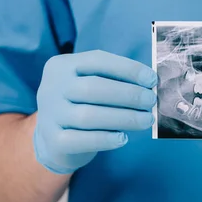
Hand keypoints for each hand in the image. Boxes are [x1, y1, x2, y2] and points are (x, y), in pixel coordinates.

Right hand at [33, 50, 157, 173]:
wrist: (54, 139)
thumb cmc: (83, 104)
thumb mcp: (91, 84)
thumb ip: (114, 80)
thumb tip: (149, 85)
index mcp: (62, 66)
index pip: (97, 60)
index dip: (127, 69)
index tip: (151, 80)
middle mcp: (51, 88)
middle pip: (93, 88)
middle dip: (128, 94)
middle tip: (150, 101)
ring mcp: (50, 115)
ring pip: (89, 116)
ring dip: (124, 117)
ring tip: (146, 120)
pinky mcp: (53, 141)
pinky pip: (82, 140)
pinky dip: (106, 139)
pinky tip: (123, 138)